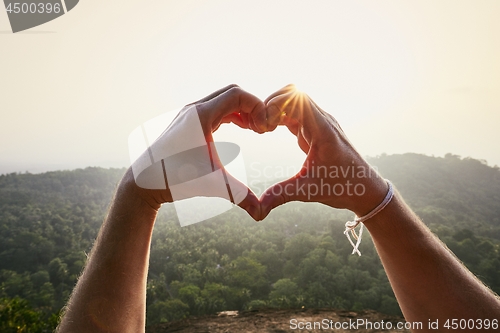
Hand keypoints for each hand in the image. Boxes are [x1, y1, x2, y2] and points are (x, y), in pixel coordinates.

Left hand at [128, 84, 263, 219]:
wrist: (144, 181)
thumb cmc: (175, 180)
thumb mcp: (212, 185)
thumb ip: (239, 196)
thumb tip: (261, 214)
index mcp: (200, 116)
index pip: (237, 95)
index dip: (258, 107)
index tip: (265, 128)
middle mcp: (194, 109)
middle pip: (232, 92)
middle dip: (252, 106)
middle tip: (263, 128)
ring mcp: (189, 114)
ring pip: (224, 99)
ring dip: (243, 110)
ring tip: (255, 129)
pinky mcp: (188, 122)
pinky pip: (216, 108)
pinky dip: (233, 114)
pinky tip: (242, 129)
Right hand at [257, 85, 388, 219]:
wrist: (365, 188)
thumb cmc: (342, 187)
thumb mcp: (308, 191)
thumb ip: (281, 195)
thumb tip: (257, 209)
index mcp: (323, 131)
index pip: (297, 99)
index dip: (275, 106)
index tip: (264, 128)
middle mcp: (322, 121)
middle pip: (292, 92)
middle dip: (270, 104)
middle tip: (259, 127)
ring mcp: (320, 122)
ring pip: (293, 99)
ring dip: (274, 108)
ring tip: (262, 128)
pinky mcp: (316, 128)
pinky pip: (295, 111)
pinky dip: (280, 115)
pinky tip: (270, 130)